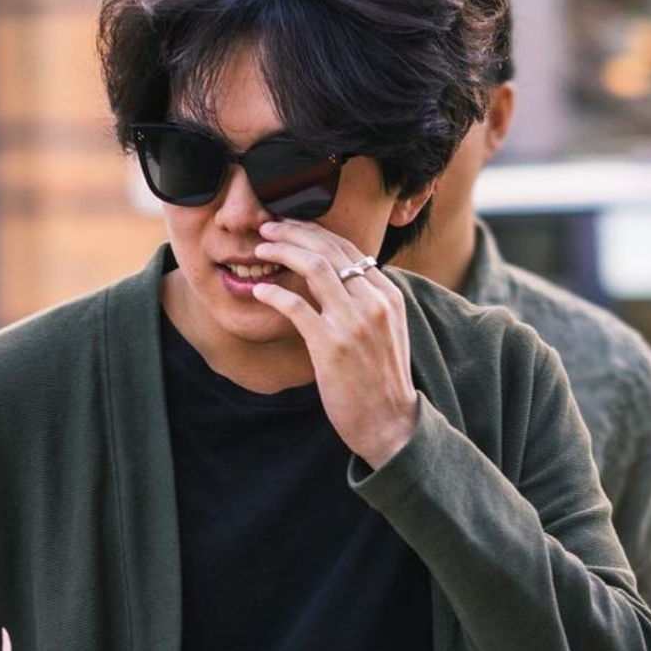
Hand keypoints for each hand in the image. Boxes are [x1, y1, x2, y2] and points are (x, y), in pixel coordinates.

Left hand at [251, 219, 416, 467]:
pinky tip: (260, 290)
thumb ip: (367, 301)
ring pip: (315, 266)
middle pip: (330, 249)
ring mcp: (353, 323)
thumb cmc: (382, 379)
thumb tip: (340, 278)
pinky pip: (296, 306)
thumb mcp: (387, 330)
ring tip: (260, 250)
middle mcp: (373, 302)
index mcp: (388, 295)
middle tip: (268, 228)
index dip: (316, 232)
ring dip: (282, 251)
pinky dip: (274, 293)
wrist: (390, 422)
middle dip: (294, 232)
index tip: (292, 227)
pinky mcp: (331, 346)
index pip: (349, 247)